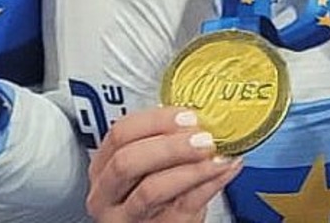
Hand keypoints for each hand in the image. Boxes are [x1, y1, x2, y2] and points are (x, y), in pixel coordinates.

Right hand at [88, 106, 242, 221]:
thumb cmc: (160, 196)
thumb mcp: (153, 166)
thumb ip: (167, 141)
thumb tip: (200, 117)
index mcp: (104, 166)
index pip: (120, 134)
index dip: (155, 121)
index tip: (186, 116)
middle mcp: (108, 194)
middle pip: (127, 162)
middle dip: (169, 146)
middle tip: (202, 138)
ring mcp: (129, 216)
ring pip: (151, 190)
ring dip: (191, 168)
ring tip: (216, 156)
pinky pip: (183, 207)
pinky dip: (209, 184)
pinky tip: (225, 169)